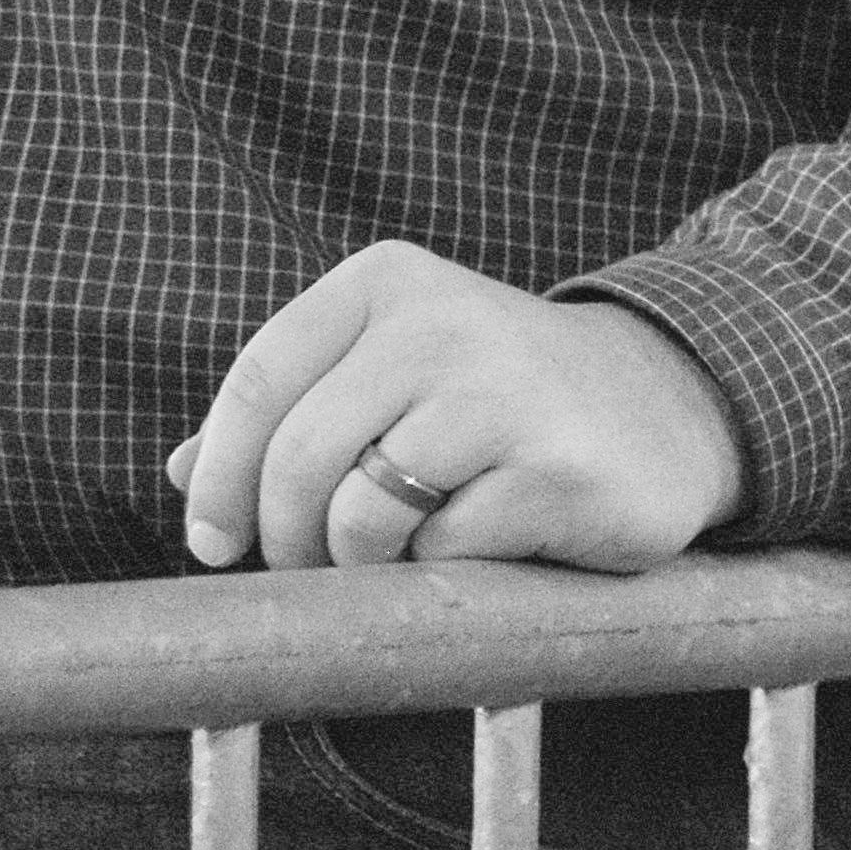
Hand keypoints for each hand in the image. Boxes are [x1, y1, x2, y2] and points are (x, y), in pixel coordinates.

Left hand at [181, 246, 746, 575]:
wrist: (671, 408)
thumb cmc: (502, 401)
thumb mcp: (395, 375)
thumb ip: (294, 412)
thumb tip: (178, 472)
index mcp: (389, 284)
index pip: (258, 385)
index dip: (217, 478)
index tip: (212, 542)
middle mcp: (447, 322)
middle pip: (298, 458)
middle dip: (285, 536)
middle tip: (307, 565)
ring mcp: (509, 393)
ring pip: (361, 511)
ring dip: (360, 559)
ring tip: (396, 553)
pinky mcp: (559, 470)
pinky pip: (445, 546)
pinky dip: (445, 563)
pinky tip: (487, 536)